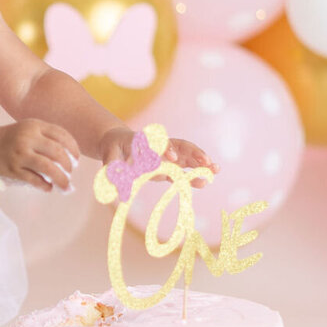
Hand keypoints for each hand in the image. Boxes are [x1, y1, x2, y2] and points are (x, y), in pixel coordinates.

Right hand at [0, 120, 79, 192]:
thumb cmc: (12, 138)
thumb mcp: (29, 129)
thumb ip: (48, 137)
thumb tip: (72, 158)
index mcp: (34, 125)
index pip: (62, 135)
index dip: (74, 149)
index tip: (77, 160)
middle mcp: (27, 138)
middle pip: (58, 152)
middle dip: (68, 165)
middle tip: (70, 173)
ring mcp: (19, 154)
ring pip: (48, 168)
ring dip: (61, 179)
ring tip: (66, 186)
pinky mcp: (12, 169)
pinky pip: (35, 180)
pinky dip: (45, 185)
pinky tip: (48, 187)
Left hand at [99, 127, 218, 186]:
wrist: (118, 143)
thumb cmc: (113, 148)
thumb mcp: (109, 155)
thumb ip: (112, 167)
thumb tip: (112, 185)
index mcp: (146, 141)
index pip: (158, 144)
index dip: (165, 149)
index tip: (172, 158)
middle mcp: (161, 146)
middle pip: (180, 146)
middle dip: (193, 152)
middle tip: (205, 161)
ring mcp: (168, 154)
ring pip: (188, 156)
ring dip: (201, 162)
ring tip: (216, 169)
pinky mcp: (170, 164)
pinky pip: (185, 168)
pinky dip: (195, 173)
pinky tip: (207, 180)